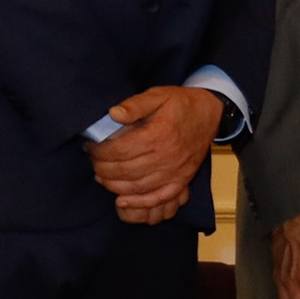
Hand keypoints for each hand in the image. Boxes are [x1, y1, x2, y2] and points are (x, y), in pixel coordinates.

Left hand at [90, 85, 221, 223]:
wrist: (209, 114)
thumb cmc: (180, 104)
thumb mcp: (157, 95)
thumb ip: (134, 104)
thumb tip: (113, 114)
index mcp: (158, 134)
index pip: (119, 150)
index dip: (99, 151)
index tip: (91, 147)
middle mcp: (166, 156)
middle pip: (124, 170)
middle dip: (102, 168)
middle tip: (93, 161)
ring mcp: (174, 172)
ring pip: (136, 187)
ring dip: (113, 185)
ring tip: (101, 176)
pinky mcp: (181, 181)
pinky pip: (158, 199)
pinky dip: (139, 203)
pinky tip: (122, 201)